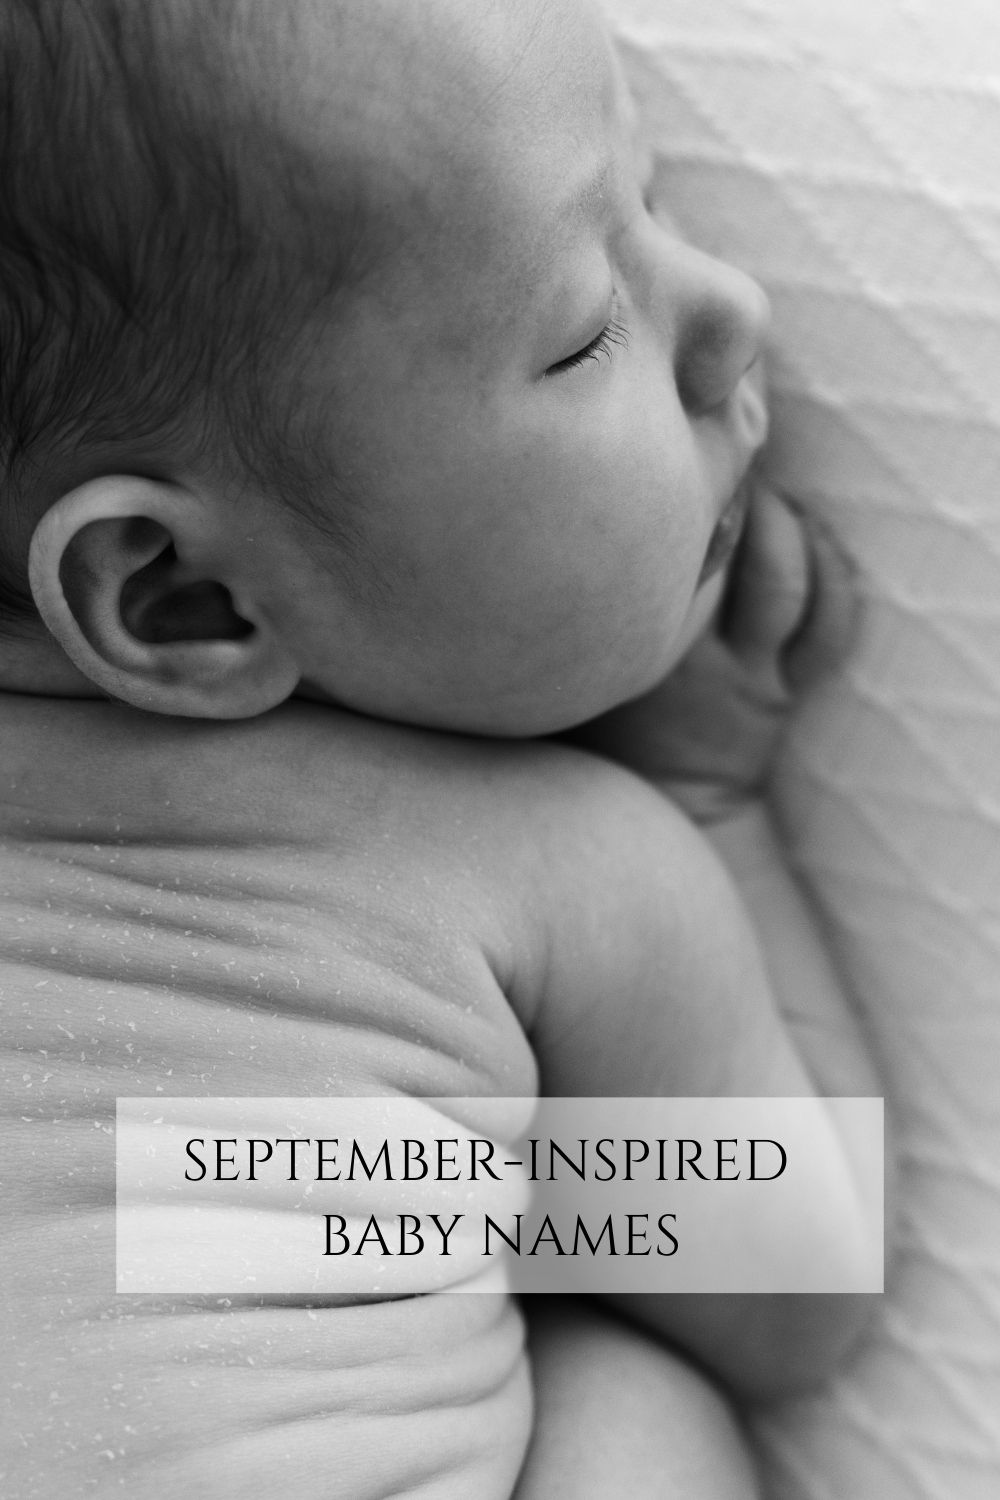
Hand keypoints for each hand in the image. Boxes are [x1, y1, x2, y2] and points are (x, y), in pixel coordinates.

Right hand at [571, 484, 855, 822]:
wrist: (662, 813)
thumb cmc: (601, 738)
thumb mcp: (566, 686)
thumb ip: (567, 626)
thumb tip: (536, 540)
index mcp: (648, 662)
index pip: (672, 568)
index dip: (681, 508)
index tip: (672, 460)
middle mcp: (709, 667)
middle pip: (756, 565)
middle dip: (753, 501)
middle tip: (735, 460)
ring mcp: (755, 680)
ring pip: (796, 586)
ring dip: (794, 527)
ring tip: (773, 493)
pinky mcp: (788, 691)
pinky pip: (832, 625)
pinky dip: (833, 571)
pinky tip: (814, 534)